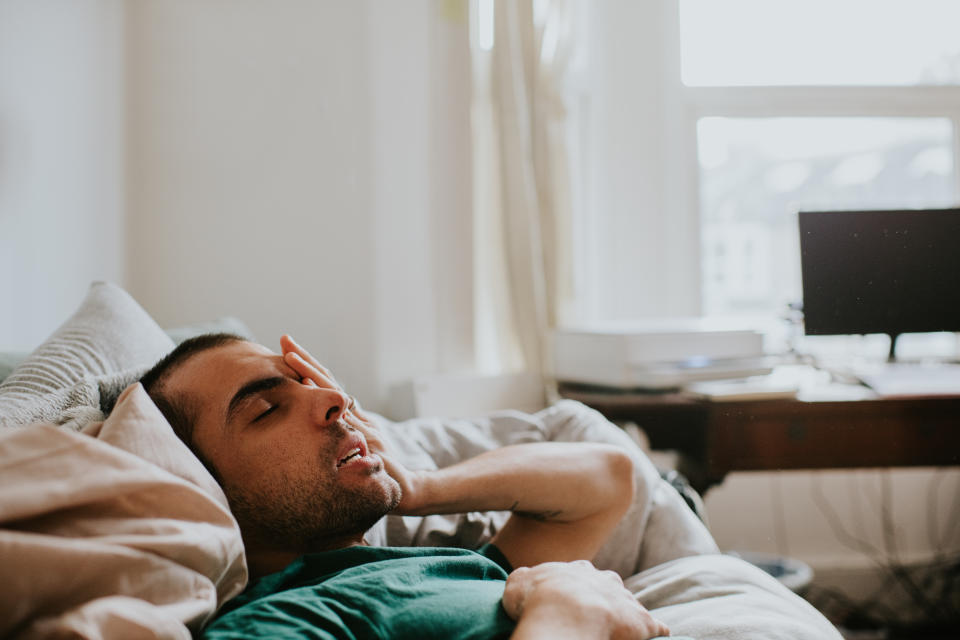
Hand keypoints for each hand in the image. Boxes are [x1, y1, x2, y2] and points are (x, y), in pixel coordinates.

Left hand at [279, 334, 423, 511]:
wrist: (404, 487)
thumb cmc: (379, 470)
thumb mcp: (357, 450)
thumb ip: (344, 435)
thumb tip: (320, 427)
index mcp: (351, 416)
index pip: (327, 386)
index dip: (309, 368)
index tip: (288, 350)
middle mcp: (355, 415)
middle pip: (328, 381)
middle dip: (305, 360)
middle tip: (284, 339)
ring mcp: (360, 423)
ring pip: (333, 392)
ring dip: (311, 373)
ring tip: (290, 355)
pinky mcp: (367, 436)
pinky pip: (343, 415)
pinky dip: (328, 400)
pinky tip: (310, 389)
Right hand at [503, 561, 669, 639]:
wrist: (565, 613)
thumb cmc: (538, 598)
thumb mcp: (518, 582)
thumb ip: (525, 578)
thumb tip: (525, 580)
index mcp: (577, 569)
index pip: (581, 574)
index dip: (575, 588)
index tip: (569, 600)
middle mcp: (605, 579)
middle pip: (609, 586)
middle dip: (604, 598)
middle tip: (594, 615)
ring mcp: (625, 599)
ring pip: (630, 605)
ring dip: (626, 616)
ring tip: (618, 631)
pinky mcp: (642, 621)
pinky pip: (654, 627)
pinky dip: (654, 632)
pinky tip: (655, 637)